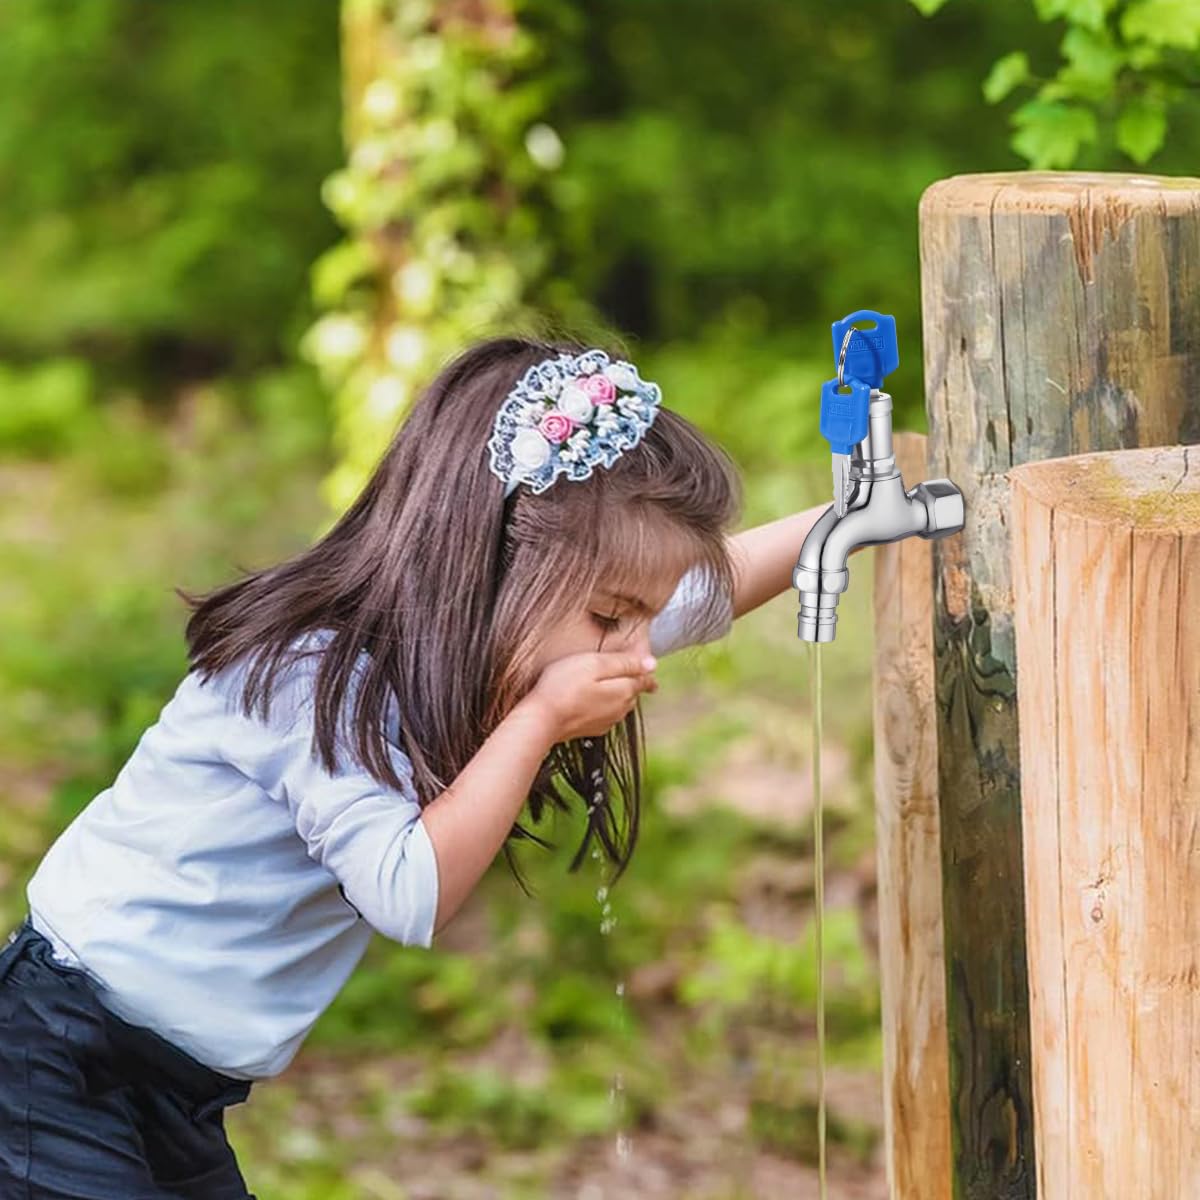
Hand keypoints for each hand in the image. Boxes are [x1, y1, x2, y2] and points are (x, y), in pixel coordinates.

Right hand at [521, 650, 658, 741]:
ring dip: (619, 693)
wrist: (541, 720)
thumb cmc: (563, 686)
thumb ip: (624, 663)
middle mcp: (619, 710)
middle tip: (633, 671)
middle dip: (633, 681)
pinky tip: (595, 699)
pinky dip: (604, 704)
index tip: (648, 666)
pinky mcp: (591, 729)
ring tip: (616, 683)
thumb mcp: (595, 664)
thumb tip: (651, 664)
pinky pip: (605, 714)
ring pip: (620, 704)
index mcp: (623, 691)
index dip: (646, 670)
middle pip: (632, 692)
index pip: (644, 679)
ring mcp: (606, 722)